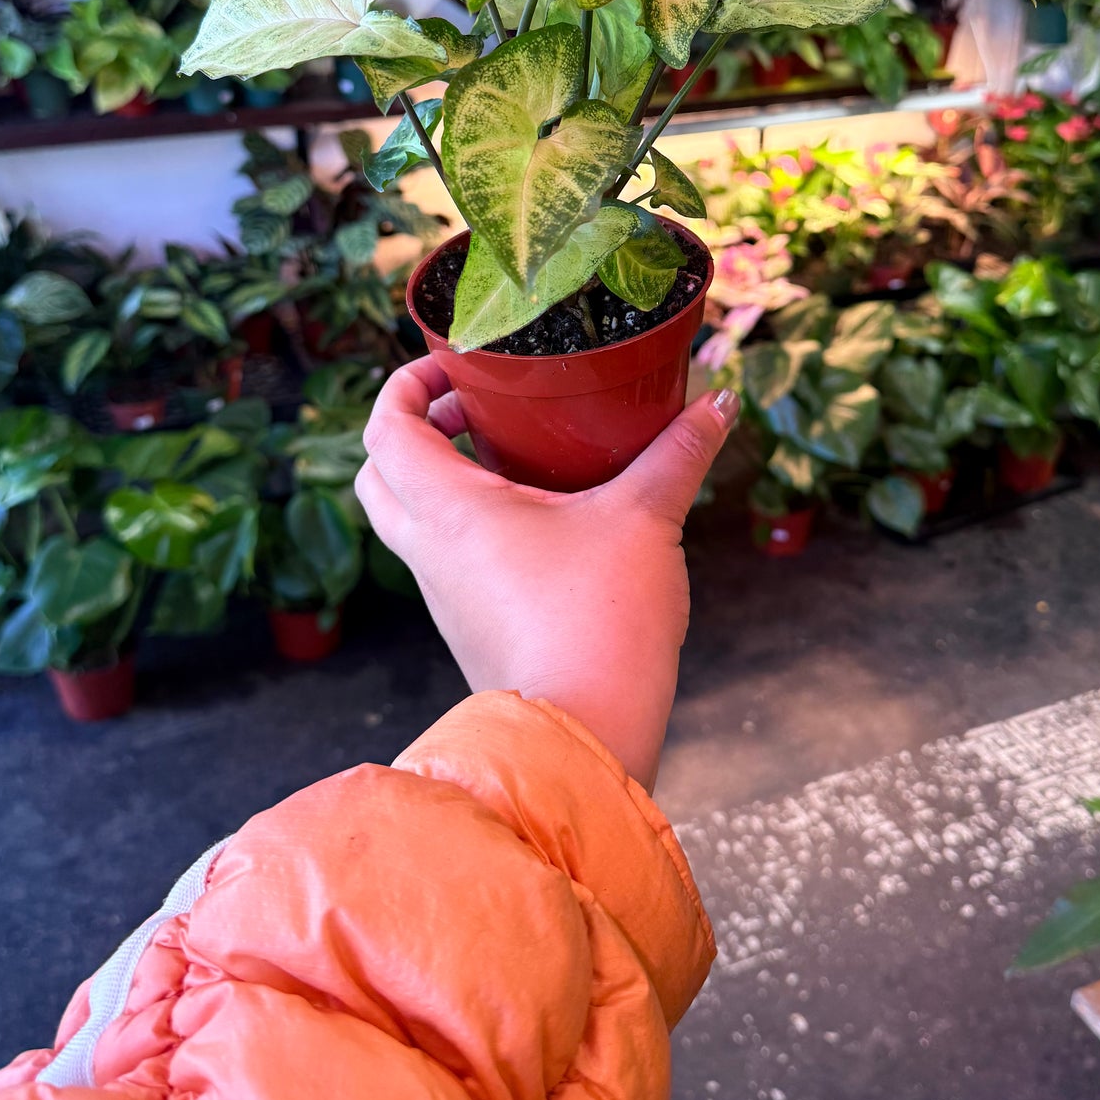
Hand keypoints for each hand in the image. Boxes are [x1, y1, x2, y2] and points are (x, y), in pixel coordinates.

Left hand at [358, 357, 737, 790]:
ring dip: (444, 479)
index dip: (407, 384)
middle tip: (475, 409)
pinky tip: (541, 522)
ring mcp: (445, 596)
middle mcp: (430, 551)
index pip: (386, 427)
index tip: (453, 365)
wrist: (586, 734)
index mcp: (448, 509)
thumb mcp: (646, 519)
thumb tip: (718, 400)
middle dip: (416, 430)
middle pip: (380, 474)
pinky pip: (448, 561)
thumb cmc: (600, 622)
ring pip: (412, 521)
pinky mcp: (472, 628)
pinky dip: (470, 527)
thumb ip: (680, 452)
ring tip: (514, 456)